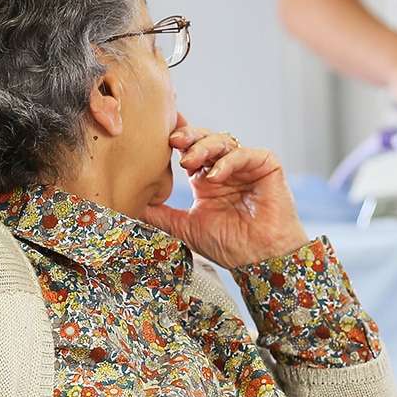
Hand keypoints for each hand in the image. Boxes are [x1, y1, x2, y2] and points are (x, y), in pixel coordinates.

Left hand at [140, 116, 308, 268]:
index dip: (176, 140)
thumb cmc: (229, 246)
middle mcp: (226, 168)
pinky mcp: (267, 165)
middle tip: (172, 141)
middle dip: (188, 137)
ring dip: (204, 147)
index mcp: (207, 179)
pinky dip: (228, 161)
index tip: (156, 137)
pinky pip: (245, 154)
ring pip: (223, 141)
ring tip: (189, 161)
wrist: (259, 259)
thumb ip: (160, 215)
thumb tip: (130, 206)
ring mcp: (246, 166)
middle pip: (205, 139)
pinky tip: (215, 175)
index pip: (190, 150)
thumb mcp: (185, 228)